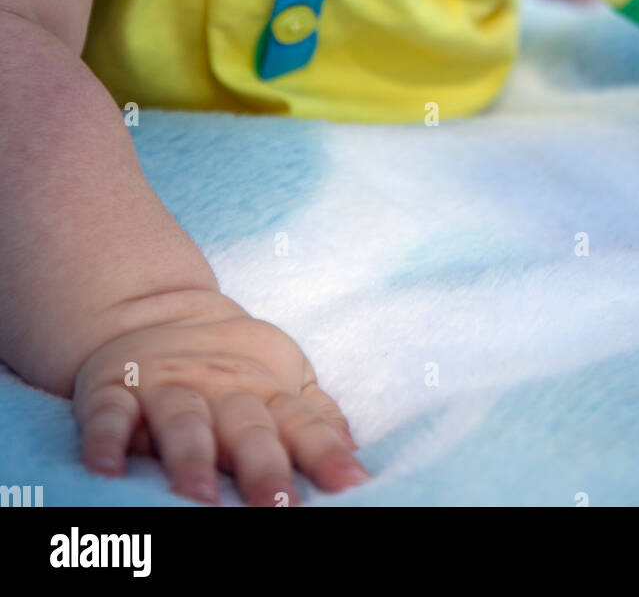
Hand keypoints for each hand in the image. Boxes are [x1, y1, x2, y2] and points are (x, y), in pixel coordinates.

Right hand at [72, 292, 368, 505]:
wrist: (155, 309)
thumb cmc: (231, 366)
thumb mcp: (281, 380)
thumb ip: (315, 419)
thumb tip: (357, 457)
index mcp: (264, 393)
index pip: (301, 424)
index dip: (326, 453)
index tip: (351, 483)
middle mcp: (219, 390)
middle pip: (245, 429)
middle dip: (261, 466)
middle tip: (277, 505)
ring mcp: (167, 388)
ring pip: (183, 420)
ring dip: (190, 456)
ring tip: (197, 495)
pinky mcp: (115, 389)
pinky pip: (108, 414)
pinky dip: (104, 439)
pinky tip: (105, 468)